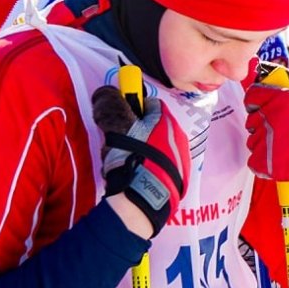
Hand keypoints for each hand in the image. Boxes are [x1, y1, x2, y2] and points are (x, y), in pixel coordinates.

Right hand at [92, 85, 189, 236]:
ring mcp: (181, 159)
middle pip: (153, 126)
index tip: (118, 116)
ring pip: (156, 146)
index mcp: (168, 121)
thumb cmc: (133, 156)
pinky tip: (136, 174)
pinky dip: (148, 166)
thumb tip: (106, 91)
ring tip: (124, 161)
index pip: (150, 103)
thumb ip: (110, 103)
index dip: (132, 106)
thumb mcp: (116, 124)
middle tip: (117, 141)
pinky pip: (160, 165)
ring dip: (140, 149)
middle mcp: (179, 137)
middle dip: (134, 130)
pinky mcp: (178, 178)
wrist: (147, 196)